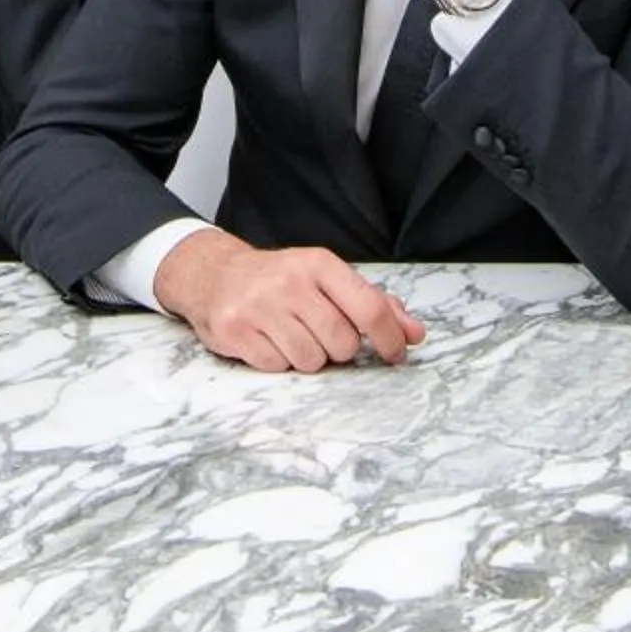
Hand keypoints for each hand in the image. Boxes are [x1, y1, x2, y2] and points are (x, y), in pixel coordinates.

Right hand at [153, 230, 425, 371]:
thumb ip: (374, 305)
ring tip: (292, 335)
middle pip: (342, 343)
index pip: (369, 307)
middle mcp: (290, 281)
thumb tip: (414, 333)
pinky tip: (269, 340)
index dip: (389, 337)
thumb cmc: (282, 280)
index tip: (396, 353)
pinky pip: (277, 367)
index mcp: (320, 264)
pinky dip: (278, 362)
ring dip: (308, 357)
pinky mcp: (236, 329)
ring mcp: (260, 306)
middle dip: (338, 348)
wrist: (216, 275)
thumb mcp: (328, 280)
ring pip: (311, 361)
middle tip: (322, 334)